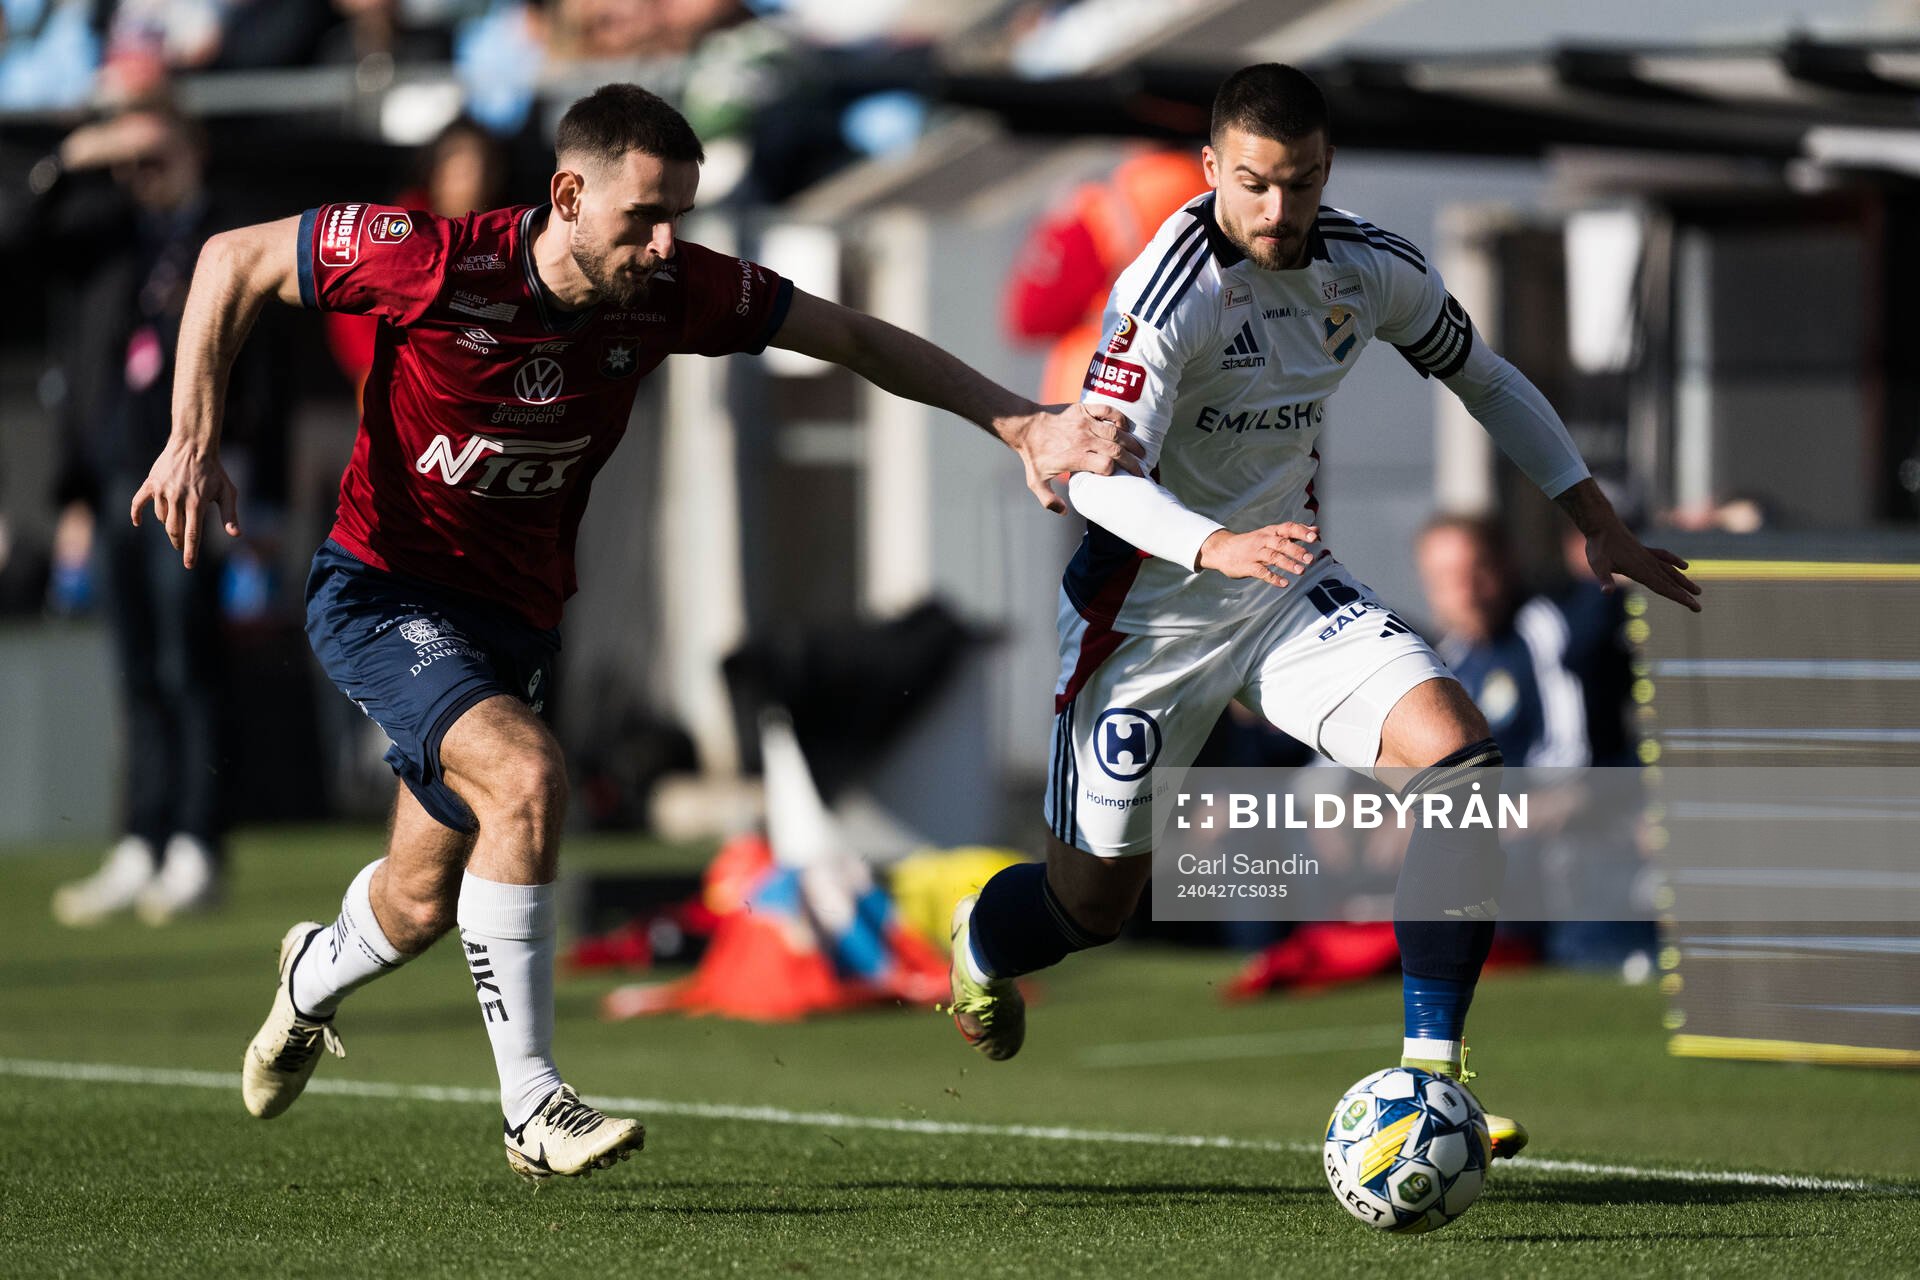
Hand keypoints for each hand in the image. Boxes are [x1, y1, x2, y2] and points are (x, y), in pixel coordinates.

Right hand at [130, 440, 240, 568]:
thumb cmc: (214, 470)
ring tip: (176, 521)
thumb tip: (235, 535)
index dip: (190, 551)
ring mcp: (162, 491)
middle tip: (182, 546)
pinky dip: (136, 513)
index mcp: (196, 503)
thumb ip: (230, 514)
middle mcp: (178, 499)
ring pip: (161, 517)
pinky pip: (138, 501)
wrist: (193, 445)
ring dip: (167, 523)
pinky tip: (138, 523)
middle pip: (174, 529)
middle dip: (179, 542)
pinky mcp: (151, 483)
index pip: (193, 534)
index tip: (189, 565)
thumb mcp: (227, 492)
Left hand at [1008, 402, 1145, 512]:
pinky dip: (1120, 417)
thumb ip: (1048, 500)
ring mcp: (1084, 422)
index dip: (1115, 473)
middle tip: (1141, 469)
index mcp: (1074, 457)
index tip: (1122, 478)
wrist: (1026, 427)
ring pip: (1116, 431)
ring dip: (1131, 442)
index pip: (1105, 466)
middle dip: (1132, 462)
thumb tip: (1064, 511)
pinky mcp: (1083, 409)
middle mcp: (1082, 439)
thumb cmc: (1033, 456)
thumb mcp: (1036, 482)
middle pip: (1115, 450)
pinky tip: (1126, 427)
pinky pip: (1107, 410)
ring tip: (1141, 452)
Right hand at [1196, 522, 1318, 586]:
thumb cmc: (1252, 542)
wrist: (1222, 549)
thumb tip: (1316, 530)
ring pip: (1273, 557)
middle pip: (1281, 543)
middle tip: (1310, 559)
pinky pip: (1262, 572)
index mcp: (1271, 532)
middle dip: (1296, 550)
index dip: (1301, 532)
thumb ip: (1294, 533)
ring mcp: (1255, 554)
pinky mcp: (1248, 567)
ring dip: (1287, 564)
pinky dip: (1273, 578)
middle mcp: (1263, 540)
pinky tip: (1284, 583)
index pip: (1288, 528)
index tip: (1315, 536)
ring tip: (1301, 571)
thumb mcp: (1271, 533)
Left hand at [1583, 524, 1701, 611]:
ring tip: (1697, 591)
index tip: (1693, 605)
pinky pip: (1663, 557)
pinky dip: (1674, 561)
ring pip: (1670, 571)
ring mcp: (1647, 556)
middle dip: (1684, 595)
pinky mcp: (1644, 549)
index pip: (1663, 587)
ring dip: (1683, 581)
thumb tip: (1606, 592)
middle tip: (1698, 608)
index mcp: (1639, 570)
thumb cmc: (1598, 546)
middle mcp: (1647, 563)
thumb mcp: (1597, 564)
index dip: (1678, 597)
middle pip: (1669, 582)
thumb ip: (1604, 579)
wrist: (1601, 523)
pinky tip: (1684, 566)